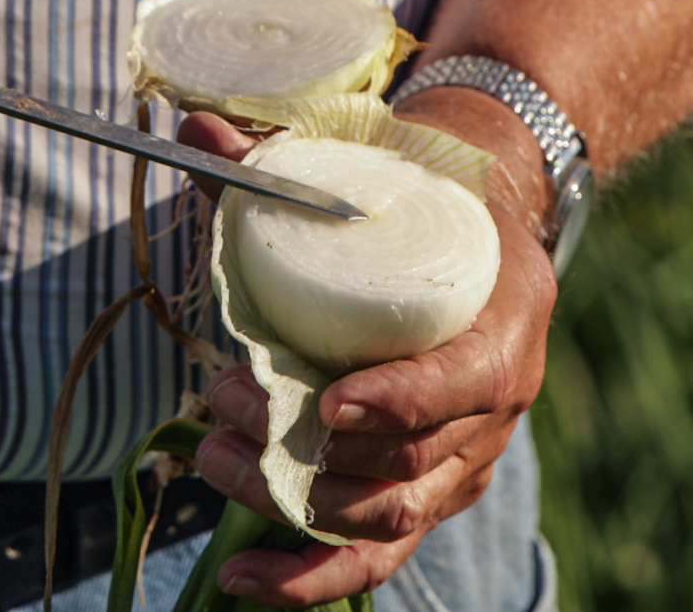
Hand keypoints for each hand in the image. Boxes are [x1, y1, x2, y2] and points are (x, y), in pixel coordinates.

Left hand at [174, 103, 556, 605]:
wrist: (470, 230)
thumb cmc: (410, 204)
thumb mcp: (368, 169)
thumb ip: (276, 156)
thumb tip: (190, 124)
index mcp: (502, 320)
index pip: (468, 382)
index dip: (401, 402)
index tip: (328, 403)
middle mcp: (493, 405)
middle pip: (412, 462)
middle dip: (312, 449)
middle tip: (224, 405)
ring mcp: (461, 457)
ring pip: (391, 515)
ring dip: (295, 502)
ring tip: (214, 460)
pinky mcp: (423, 491)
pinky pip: (377, 553)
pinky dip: (310, 578)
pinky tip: (242, 579)